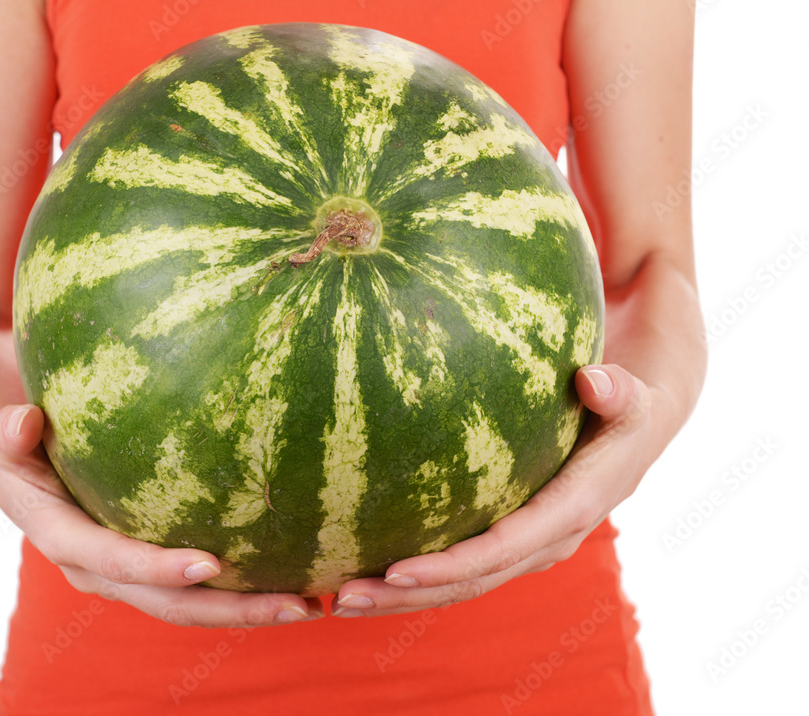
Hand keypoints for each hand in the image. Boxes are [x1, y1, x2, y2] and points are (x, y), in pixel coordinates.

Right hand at [0, 404, 322, 626]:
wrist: (19, 474)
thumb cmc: (19, 449)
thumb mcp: (5, 438)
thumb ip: (9, 434)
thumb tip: (22, 420)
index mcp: (67, 542)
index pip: (117, 562)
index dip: (159, 569)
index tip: (212, 564)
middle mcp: (102, 571)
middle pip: (171, 604)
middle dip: (230, 609)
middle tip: (292, 604)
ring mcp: (131, 576)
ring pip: (193, 606)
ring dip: (249, 609)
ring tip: (310, 605)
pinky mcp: (153, 567)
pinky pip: (200, 587)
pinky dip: (244, 588)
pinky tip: (295, 577)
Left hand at [329, 363, 657, 617]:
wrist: (636, 433)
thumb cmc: (626, 410)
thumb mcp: (633, 401)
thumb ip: (619, 393)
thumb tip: (594, 379)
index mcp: (570, 513)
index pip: (501, 550)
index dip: (450, 565)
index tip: (395, 571)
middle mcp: (545, 542)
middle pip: (469, 582)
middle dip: (408, 595)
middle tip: (344, 598)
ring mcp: (525, 547)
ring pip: (461, 584)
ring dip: (401, 597)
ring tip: (340, 599)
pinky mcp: (509, 538)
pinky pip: (462, 566)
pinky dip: (416, 578)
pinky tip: (367, 569)